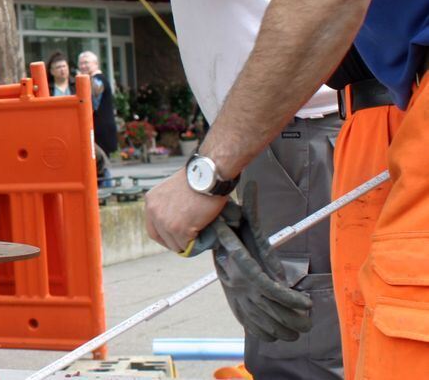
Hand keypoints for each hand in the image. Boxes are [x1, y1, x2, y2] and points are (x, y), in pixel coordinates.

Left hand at [144, 170, 227, 252]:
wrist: (207, 175)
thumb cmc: (196, 179)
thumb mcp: (172, 190)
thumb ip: (168, 205)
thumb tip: (177, 220)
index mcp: (151, 201)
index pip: (152, 229)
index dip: (164, 237)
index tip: (174, 239)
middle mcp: (154, 211)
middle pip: (162, 238)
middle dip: (176, 241)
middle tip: (189, 241)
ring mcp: (165, 221)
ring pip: (175, 244)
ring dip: (187, 244)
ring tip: (198, 238)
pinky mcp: (179, 229)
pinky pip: (187, 245)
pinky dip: (195, 244)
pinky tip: (202, 237)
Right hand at [211, 182, 311, 341]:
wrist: (209, 249)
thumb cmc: (231, 235)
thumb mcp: (243, 222)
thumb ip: (251, 207)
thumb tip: (252, 182)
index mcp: (244, 270)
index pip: (273, 290)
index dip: (292, 300)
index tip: (307, 303)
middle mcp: (239, 288)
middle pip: (274, 313)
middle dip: (295, 320)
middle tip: (308, 321)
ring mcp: (237, 301)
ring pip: (266, 325)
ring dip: (285, 330)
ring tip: (299, 327)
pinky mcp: (236, 311)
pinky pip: (255, 330)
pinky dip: (268, 334)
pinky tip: (278, 331)